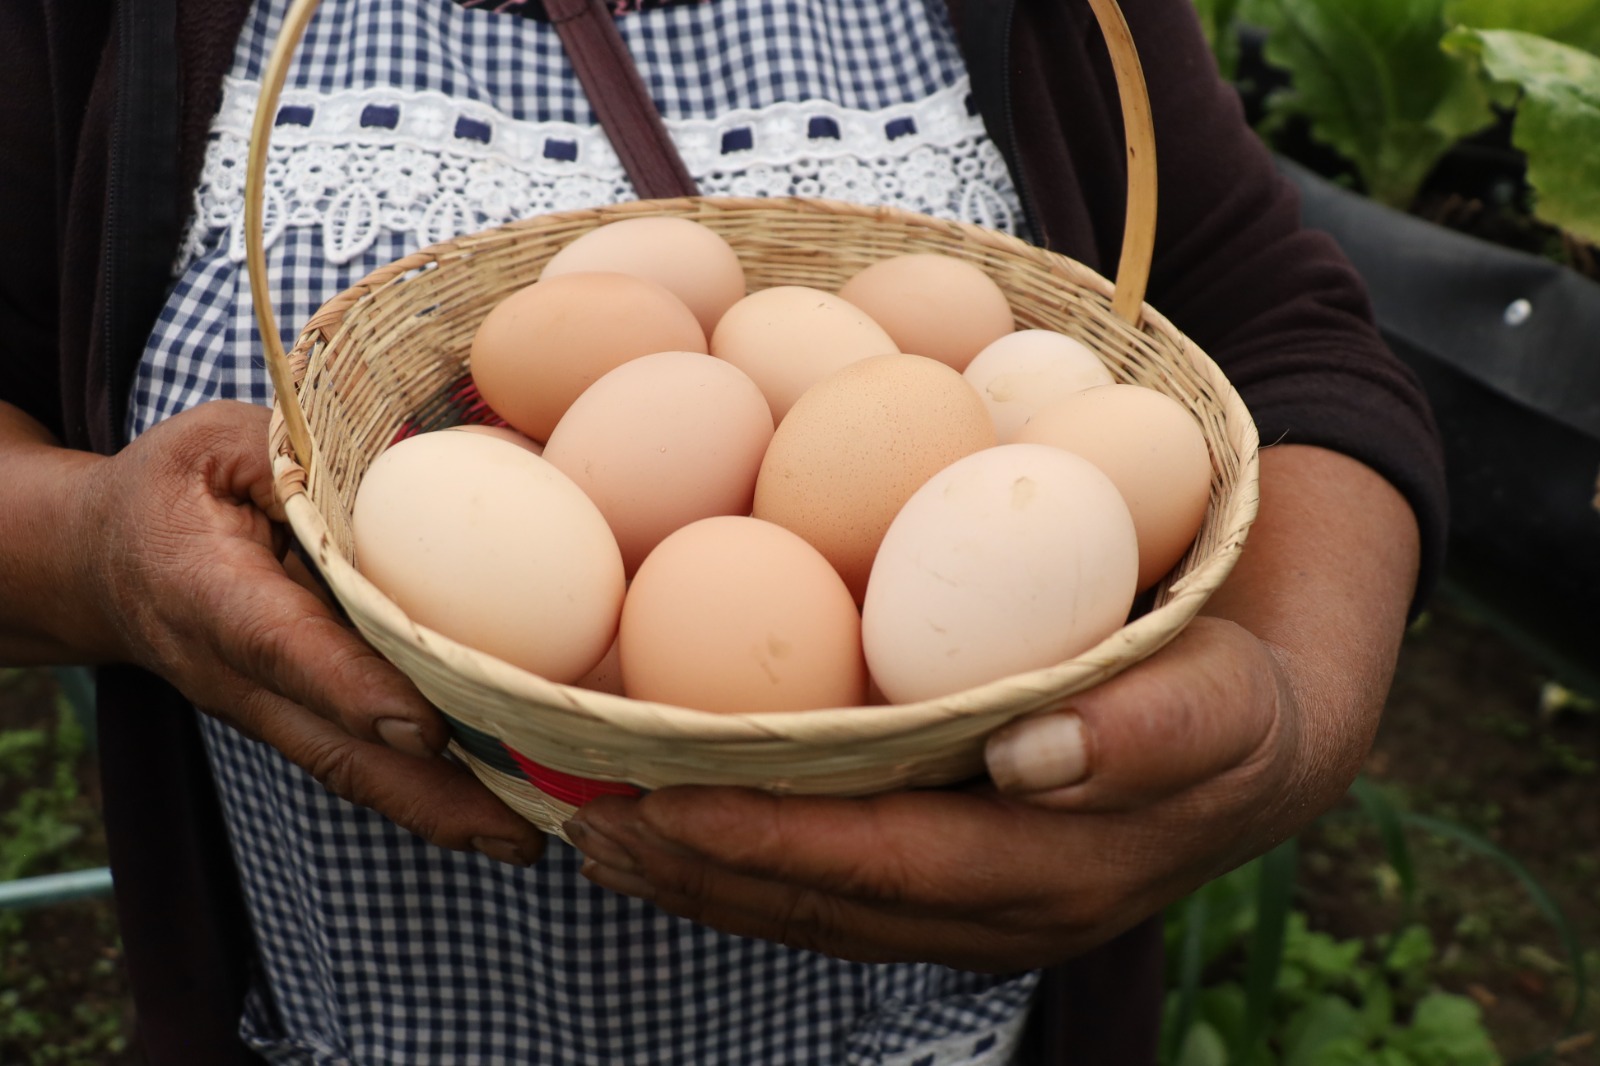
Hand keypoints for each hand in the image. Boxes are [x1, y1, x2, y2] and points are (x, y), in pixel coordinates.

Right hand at [7, 400, 543, 864]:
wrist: (102, 567)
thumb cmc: (172, 493)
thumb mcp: (213, 446)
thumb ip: (287, 456)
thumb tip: (389, 466)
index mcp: (207, 595)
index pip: (283, 647)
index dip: (350, 688)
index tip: (423, 728)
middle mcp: (237, 674)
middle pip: (333, 747)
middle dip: (426, 795)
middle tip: (517, 831)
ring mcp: (267, 710)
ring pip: (352, 771)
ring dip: (441, 813)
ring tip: (528, 842)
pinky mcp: (296, 720)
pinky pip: (361, 762)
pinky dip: (430, 795)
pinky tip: (502, 814)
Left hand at [566, 617, 1291, 971]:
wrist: (1261, 746)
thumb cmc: (1235, 700)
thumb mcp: (1220, 700)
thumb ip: (1146, 729)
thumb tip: (1031, 754)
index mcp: (1051, 874)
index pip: (878, 864)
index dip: (763, 840)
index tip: (656, 803)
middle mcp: (996, 917)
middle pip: (819, 905)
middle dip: (696, 873)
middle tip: (581, 823)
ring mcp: (970, 914)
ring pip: (811, 911)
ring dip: (700, 880)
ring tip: (597, 838)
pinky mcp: (953, 890)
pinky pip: (831, 892)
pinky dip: (745, 865)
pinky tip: (684, 830)